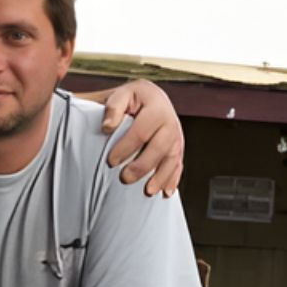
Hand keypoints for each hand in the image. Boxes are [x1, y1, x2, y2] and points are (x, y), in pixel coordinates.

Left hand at [98, 79, 184, 197]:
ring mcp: (176, 135)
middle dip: (142, 165)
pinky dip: (173, 179)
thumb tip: (108, 126)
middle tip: (125, 178)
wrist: (149, 98)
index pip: (141, 130)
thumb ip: (113, 108)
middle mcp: (170, 120)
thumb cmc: (132, 99)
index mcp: (156, 106)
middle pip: (160, 147)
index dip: (126, 147)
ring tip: (147, 191)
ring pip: (172, 159)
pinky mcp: (178, 147)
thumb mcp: (120, 95)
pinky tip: (165, 192)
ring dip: (161, 177)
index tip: (111, 161)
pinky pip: (178, 165)